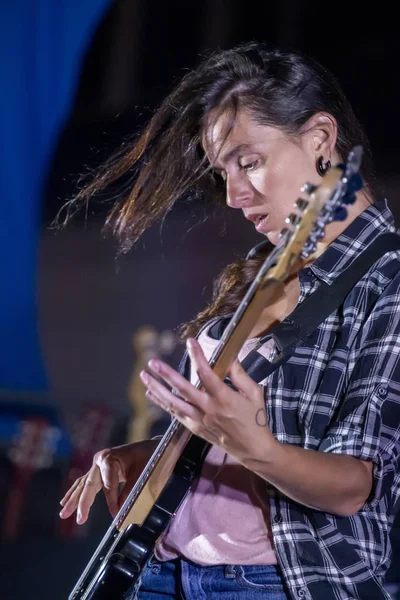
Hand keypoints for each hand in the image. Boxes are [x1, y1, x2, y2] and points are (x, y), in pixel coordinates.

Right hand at [59, 439, 158, 523]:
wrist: (151, 447)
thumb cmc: (148, 457)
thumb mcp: (142, 473)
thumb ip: (130, 490)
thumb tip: (121, 510)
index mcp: (110, 458)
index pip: (108, 486)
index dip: (112, 502)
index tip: (116, 516)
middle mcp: (100, 460)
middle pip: (89, 484)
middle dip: (82, 503)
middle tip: (80, 519)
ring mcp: (97, 464)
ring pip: (83, 484)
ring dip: (73, 499)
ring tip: (64, 513)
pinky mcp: (99, 469)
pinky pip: (85, 483)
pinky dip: (77, 493)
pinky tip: (66, 502)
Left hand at [140, 338, 277, 466]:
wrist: (253, 449)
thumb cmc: (256, 419)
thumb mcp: (254, 393)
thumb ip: (240, 374)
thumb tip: (229, 356)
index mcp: (225, 398)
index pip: (207, 374)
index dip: (197, 357)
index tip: (190, 342)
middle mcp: (209, 409)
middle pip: (184, 390)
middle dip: (167, 375)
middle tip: (153, 362)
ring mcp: (200, 420)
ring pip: (174, 404)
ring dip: (157, 389)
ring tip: (144, 375)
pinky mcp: (195, 428)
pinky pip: (174, 414)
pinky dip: (162, 403)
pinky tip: (150, 393)